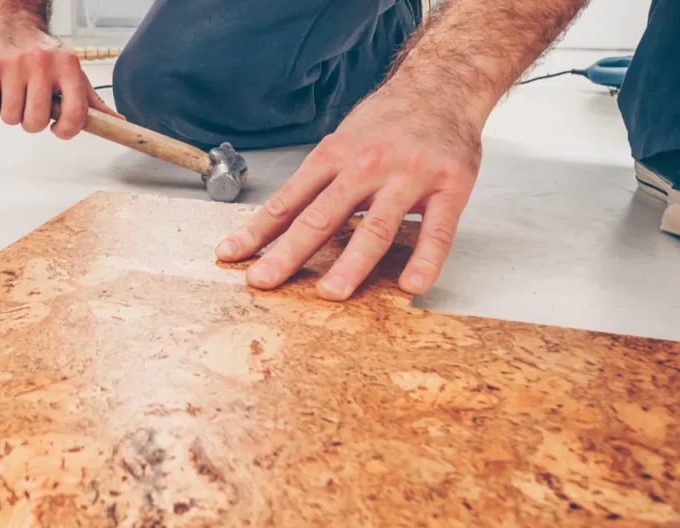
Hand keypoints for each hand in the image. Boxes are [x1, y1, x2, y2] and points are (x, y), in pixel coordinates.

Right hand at [0, 19, 121, 138]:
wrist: (13, 22)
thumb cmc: (45, 54)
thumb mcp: (72, 72)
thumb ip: (92, 101)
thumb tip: (119, 121)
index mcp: (68, 66)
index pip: (74, 114)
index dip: (66, 131)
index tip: (57, 128)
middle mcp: (42, 62)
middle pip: (35, 122)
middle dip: (31, 122)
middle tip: (30, 105)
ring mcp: (13, 63)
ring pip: (10, 118)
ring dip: (11, 113)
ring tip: (14, 93)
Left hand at [216, 83, 482, 299]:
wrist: (443, 84)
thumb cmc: (387, 120)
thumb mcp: (342, 140)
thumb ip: (317, 181)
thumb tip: (277, 223)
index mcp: (334, 155)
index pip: (288, 200)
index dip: (256, 230)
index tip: (230, 255)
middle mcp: (366, 165)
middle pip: (322, 216)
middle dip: (289, 252)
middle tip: (265, 280)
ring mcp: (408, 176)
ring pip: (376, 227)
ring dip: (352, 263)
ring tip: (331, 293)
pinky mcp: (449, 186)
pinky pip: (437, 230)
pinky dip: (425, 259)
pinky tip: (411, 285)